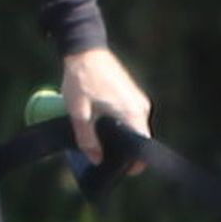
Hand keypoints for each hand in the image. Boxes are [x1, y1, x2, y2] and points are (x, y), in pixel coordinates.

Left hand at [59, 47, 150, 170]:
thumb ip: (87, 139)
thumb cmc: (81, 80)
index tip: (119, 172)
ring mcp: (138, 99)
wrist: (85, 50)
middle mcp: (141, 107)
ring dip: (121, 138)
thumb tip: (96, 161)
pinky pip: (131, 118)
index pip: (142, 146)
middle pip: (138, 139)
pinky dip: (121, 126)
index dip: (133, 162)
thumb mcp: (78, 112)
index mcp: (131, 113)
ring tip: (100, 144)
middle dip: (123, 152)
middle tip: (103, 159)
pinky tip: (103, 128)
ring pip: (134, 128)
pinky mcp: (133, 94)